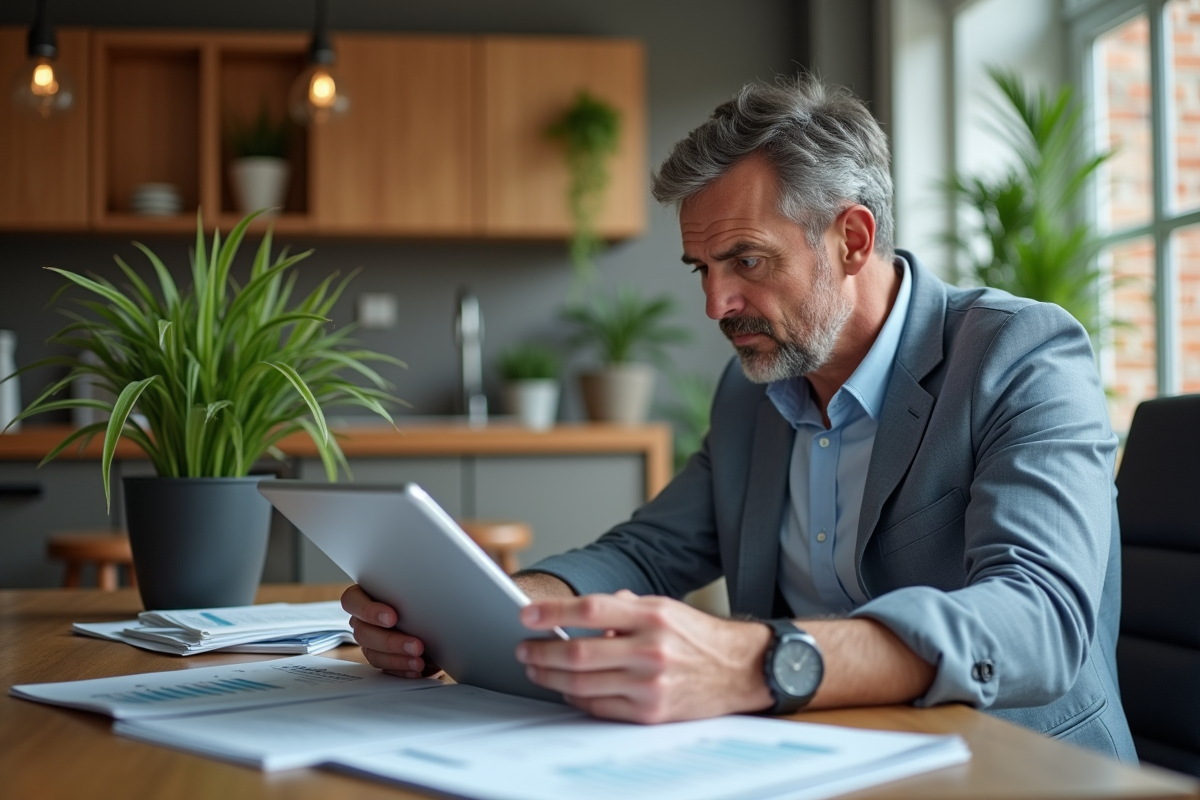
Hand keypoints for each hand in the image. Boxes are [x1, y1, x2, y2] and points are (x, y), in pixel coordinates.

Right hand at [340, 584, 438, 678]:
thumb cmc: (420, 599)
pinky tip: (415, 669)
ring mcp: (369, 641)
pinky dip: (401, 669)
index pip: (352, 600)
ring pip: (372, 653)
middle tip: (416, 645)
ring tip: (419, 661)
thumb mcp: (414, 593)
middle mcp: (362, 620)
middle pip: (363, 632)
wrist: (433, 621)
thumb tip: (423, 597)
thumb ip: (408, 595)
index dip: (368, 610)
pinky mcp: (379, 658)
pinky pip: (384, 668)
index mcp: (364, 596)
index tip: (392, 617)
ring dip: (398, 659)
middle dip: (390, 641)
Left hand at [515, 590, 773, 722]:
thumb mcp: (664, 607)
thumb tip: (579, 612)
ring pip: (584, 683)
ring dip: (551, 676)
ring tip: (536, 668)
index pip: (591, 608)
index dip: (553, 612)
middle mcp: (651, 649)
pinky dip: (576, 698)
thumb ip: (623, 607)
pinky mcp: (650, 712)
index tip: (526, 614)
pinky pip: (599, 707)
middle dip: (543, 652)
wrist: (739, 670)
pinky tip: (565, 688)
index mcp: (653, 615)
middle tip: (524, 649)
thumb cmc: (696, 636)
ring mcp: (650, 684)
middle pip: (580, 652)